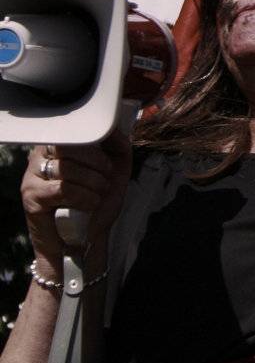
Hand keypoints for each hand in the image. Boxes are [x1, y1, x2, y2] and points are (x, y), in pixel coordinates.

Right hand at [20, 135, 131, 275]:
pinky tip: (91, 203)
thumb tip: (114, 127)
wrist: (87, 236)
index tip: (108, 153)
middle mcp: (40, 157)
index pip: (72, 129)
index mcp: (59, 145)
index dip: (93, 137)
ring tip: (99, 192)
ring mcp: (32, 177)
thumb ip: (116, 143)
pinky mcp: (31, 197)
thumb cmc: (98, 198)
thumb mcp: (115, 167)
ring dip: (93, 181)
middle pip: (68, 145)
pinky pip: (63, 189)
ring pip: (66, 168)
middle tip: (106, 177)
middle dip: (97, 162)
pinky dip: (85, 196)